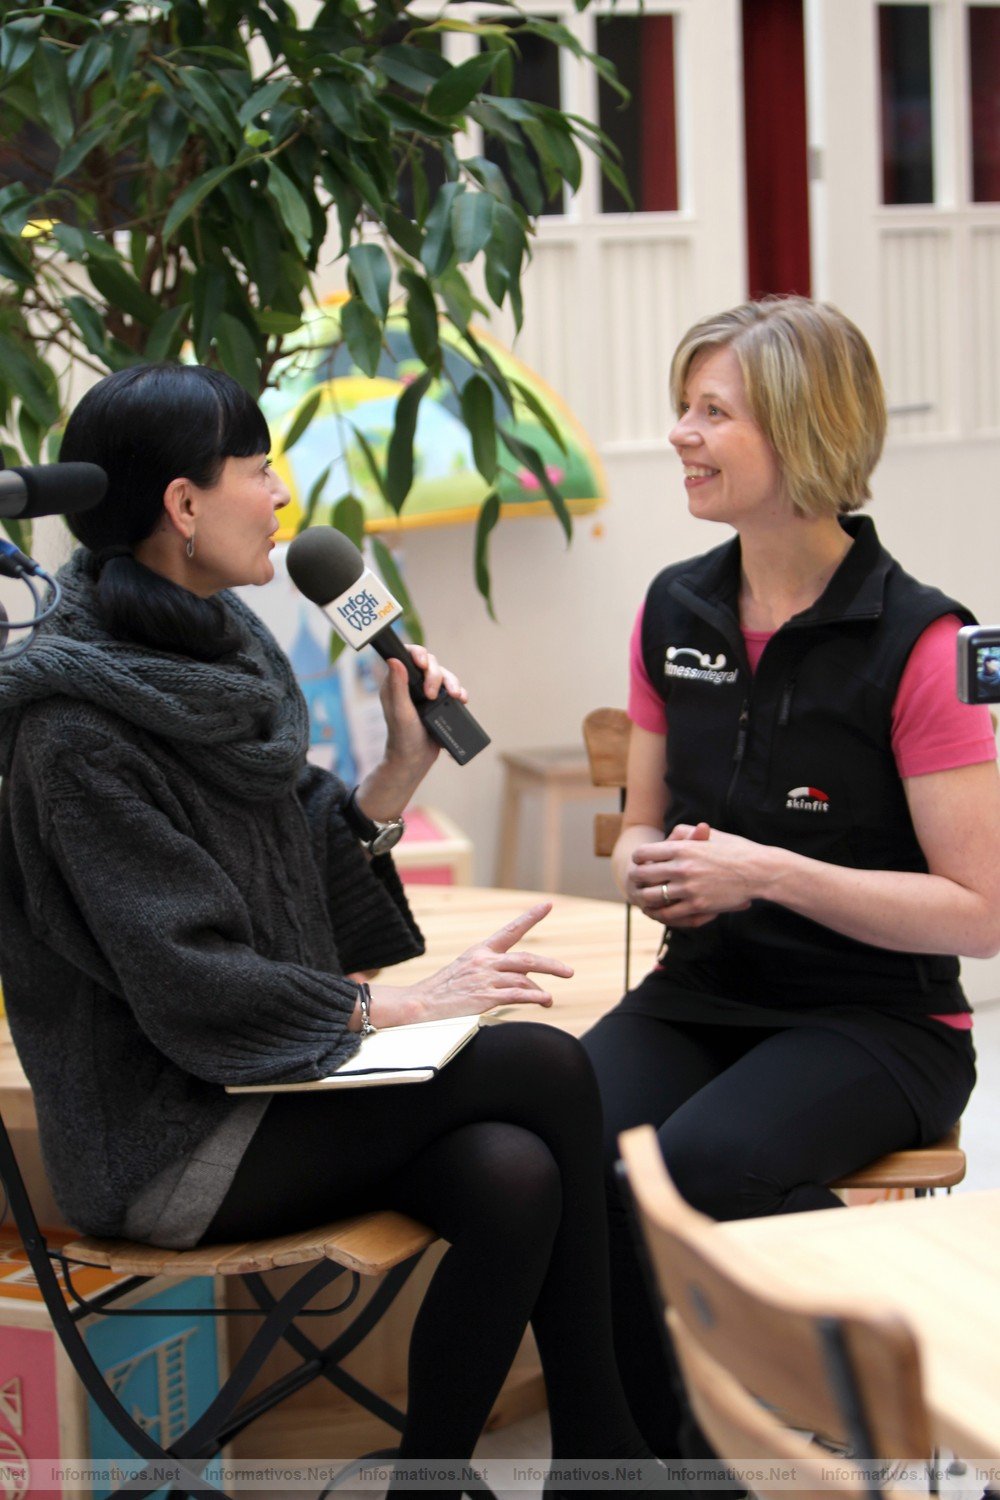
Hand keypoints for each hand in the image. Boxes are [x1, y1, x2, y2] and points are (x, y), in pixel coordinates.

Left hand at [359, 646, 469, 817]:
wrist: (416, 760)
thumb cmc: (403, 738)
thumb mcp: (400, 712)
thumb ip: (397, 686)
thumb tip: (394, 659)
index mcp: (396, 683)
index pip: (407, 655)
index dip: (418, 654)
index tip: (423, 664)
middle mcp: (410, 684)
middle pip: (430, 664)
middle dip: (436, 675)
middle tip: (432, 696)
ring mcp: (426, 692)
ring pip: (444, 675)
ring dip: (452, 682)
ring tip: (455, 697)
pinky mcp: (438, 702)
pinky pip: (452, 689)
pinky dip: (459, 692)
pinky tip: (461, 700)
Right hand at [369, 903, 573, 1025]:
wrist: (419, 1005)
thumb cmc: (442, 992)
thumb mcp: (465, 971)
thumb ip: (490, 970)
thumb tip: (520, 980)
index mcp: (480, 950)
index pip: (510, 930)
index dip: (531, 917)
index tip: (548, 904)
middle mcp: (485, 961)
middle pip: (527, 959)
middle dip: (552, 965)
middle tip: (568, 972)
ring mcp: (485, 978)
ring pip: (525, 979)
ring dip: (541, 991)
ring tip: (549, 1001)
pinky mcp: (485, 997)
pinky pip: (518, 995)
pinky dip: (534, 997)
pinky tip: (544, 1001)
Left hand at [629, 822, 758, 927]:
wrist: (758, 871)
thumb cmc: (736, 850)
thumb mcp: (710, 834)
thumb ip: (686, 834)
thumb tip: (668, 838)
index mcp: (683, 848)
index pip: (645, 853)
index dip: (638, 858)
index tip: (639, 862)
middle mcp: (682, 867)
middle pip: (643, 875)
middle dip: (636, 879)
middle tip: (635, 882)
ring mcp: (688, 888)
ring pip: (653, 896)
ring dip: (645, 898)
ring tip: (642, 899)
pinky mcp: (697, 905)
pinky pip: (669, 913)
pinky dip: (659, 914)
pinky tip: (656, 913)